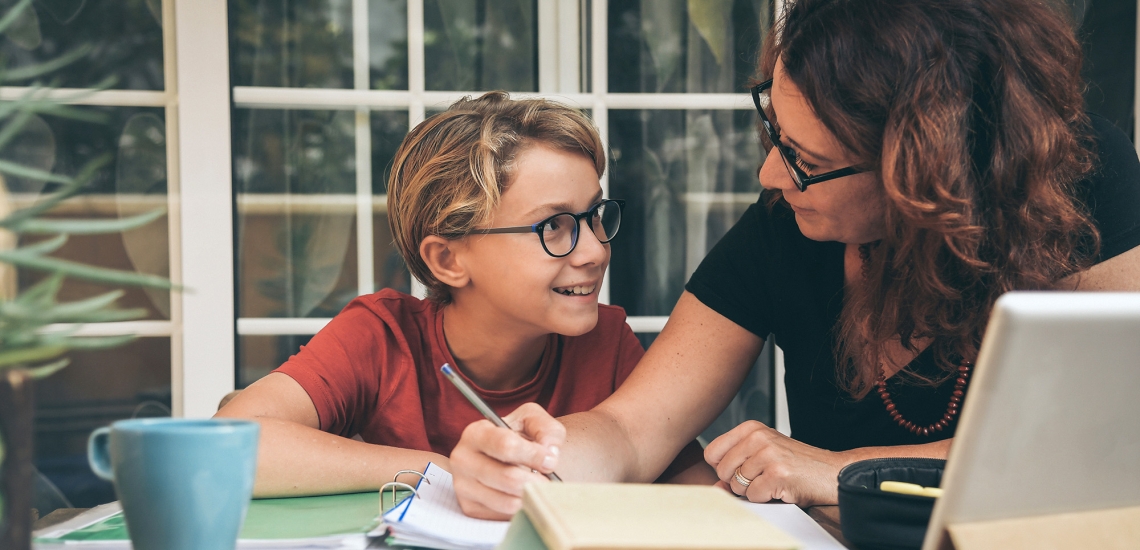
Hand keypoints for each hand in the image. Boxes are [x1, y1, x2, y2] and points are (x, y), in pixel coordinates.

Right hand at [450, 403, 565, 518]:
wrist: (509, 457)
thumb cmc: (521, 436)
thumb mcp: (534, 420)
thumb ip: (546, 429)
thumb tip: (549, 453)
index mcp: (475, 433)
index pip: (506, 446)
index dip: (534, 455)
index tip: (551, 461)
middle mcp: (462, 460)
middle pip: (508, 478)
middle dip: (536, 480)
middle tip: (549, 480)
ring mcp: (463, 486)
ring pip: (508, 501)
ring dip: (531, 496)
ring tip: (538, 487)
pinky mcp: (470, 508)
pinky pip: (504, 515)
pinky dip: (521, 508)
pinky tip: (524, 496)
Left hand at [704, 420, 847, 506]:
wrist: (832, 472)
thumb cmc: (797, 464)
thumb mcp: (763, 454)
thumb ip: (736, 465)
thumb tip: (715, 487)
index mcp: (751, 428)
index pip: (712, 452)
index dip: (723, 468)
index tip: (742, 468)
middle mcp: (758, 437)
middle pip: (722, 471)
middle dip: (738, 482)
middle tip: (762, 477)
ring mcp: (768, 455)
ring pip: (737, 485)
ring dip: (753, 491)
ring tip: (773, 481)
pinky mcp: (777, 474)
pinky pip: (753, 496)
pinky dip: (766, 498)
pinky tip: (781, 488)